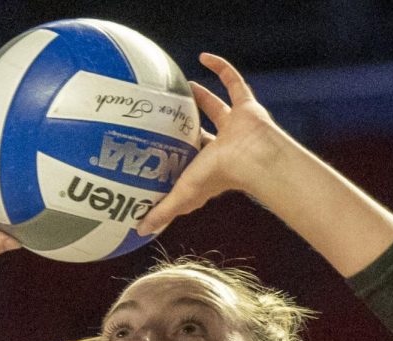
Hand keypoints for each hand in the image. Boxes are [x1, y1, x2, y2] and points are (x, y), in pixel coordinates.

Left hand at [136, 53, 290, 234]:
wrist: (254, 159)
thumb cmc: (220, 178)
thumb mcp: (182, 195)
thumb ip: (163, 212)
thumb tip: (138, 231)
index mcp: (209, 166)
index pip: (190, 165)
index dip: (177, 163)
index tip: (159, 156)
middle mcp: (223, 146)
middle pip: (204, 135)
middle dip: (190, 128)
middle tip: (169, 116)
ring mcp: (236, 125)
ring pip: (218, 107)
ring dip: (203, 97)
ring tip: (184, 88)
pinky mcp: (246, 105)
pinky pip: (234, 81)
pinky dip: (221, 67)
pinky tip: (203, 57)